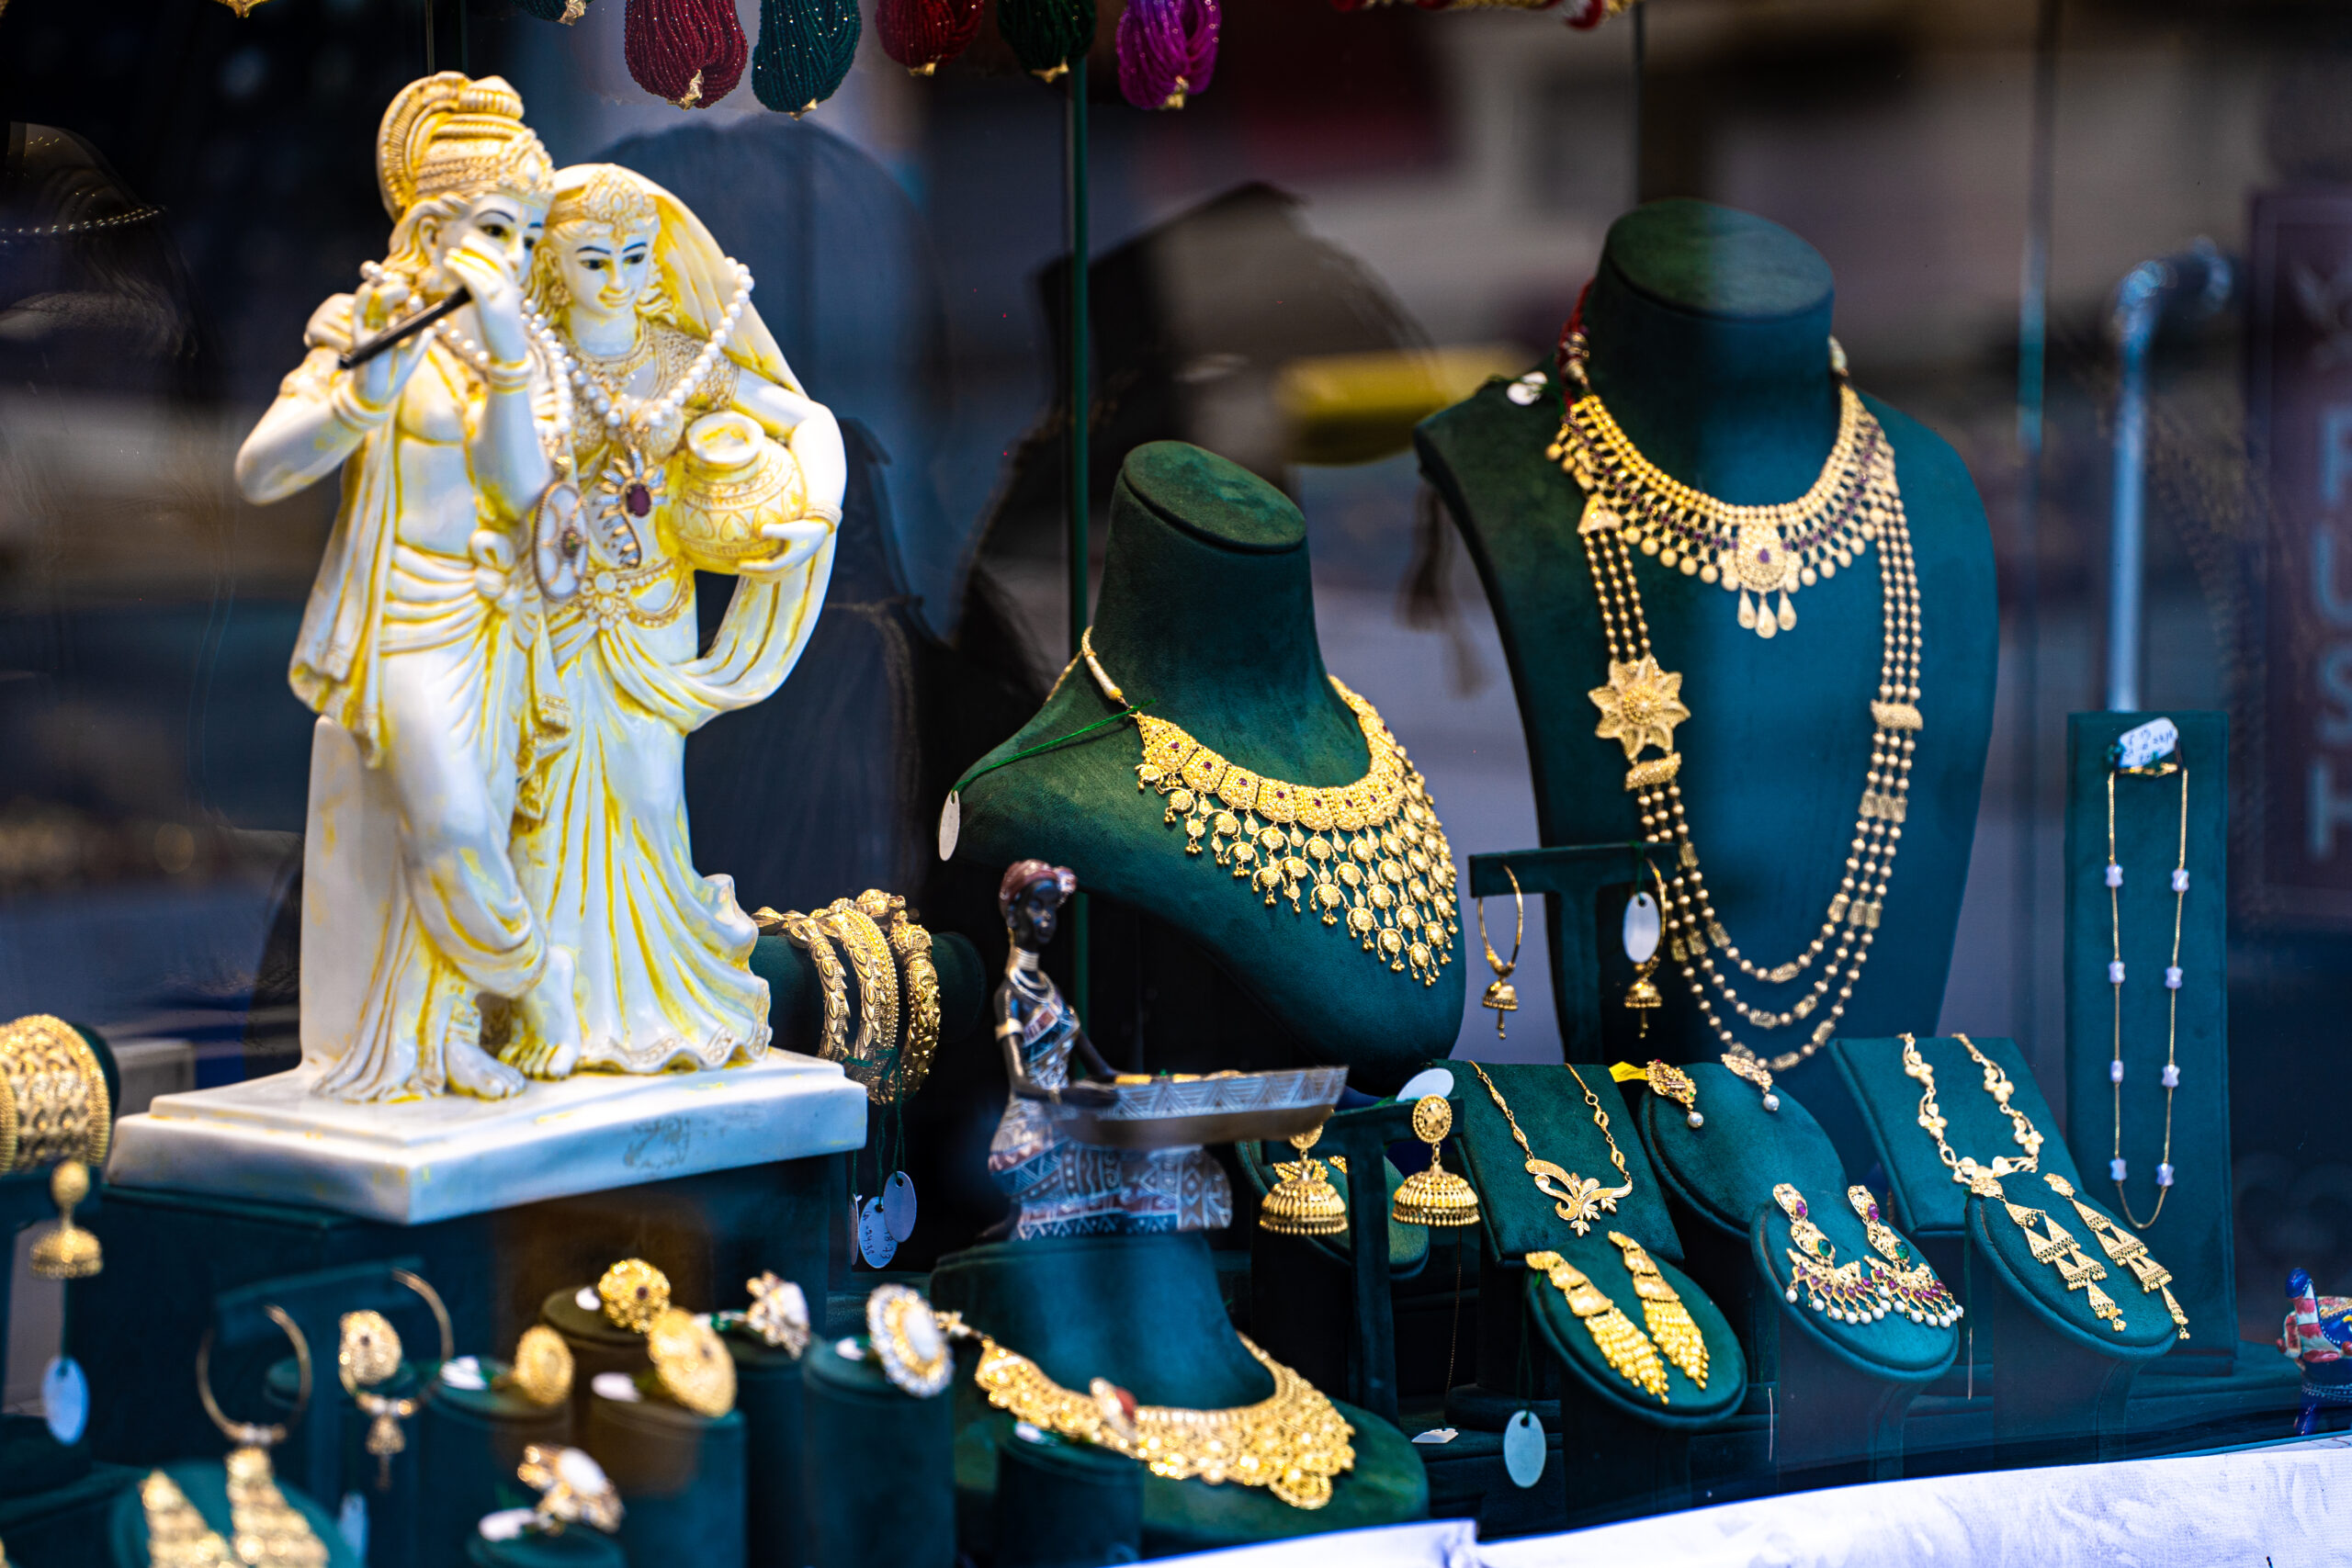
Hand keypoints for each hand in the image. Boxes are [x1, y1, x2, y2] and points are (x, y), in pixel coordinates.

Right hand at [350, 262, 431, 405]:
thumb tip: (432, 328)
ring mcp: (368, 330)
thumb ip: (420, 342)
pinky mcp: (359, 336)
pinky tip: (369, 289)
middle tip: (407, 288)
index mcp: (391, 329)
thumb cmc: (394, 376)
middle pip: (385, 301)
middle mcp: (379, 326)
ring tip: (400, 288)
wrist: (380, 395)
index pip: (396, 306)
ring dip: (385, 292)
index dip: (403, 297)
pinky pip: (358, 314)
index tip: (415, 293)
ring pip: (373, 304)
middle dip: (395, 290)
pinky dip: (362, 300)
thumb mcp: (412, 356)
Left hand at [444, 236, 528, 363]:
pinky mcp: (490, 308)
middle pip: (495, 262)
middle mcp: (510, 292)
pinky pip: (475, 283)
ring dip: (465, 260)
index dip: (486, 252)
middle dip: (479, 249)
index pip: (502, 264)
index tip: (472, 246)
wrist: (511, 354)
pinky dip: (462, 271)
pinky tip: (452, 266)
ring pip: (483, 271)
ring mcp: (501, 299)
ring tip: (449, 256)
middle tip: (463, 242)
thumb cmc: (501, 335)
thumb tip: (468, 285)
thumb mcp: (497, 312)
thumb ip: (486, 297)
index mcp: (513, 292)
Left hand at [735, 518, 831, 577]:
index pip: (766, 568)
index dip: (752, 567)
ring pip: (772, 578)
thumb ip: (776, 530)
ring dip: (758, 576)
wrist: (820, 531)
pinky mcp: (793, 564)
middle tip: (736, 569)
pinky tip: (759, 572)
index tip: (738, 564)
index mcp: (788, 560)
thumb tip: (761, 531)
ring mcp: (792, 567)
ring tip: (745, 572)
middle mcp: (790, 566)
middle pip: (767, 576)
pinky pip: (777, 575)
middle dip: (751, 574)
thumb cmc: (805, 528)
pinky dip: (766, 576)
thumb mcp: (791, 528)